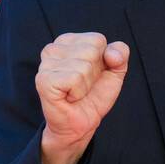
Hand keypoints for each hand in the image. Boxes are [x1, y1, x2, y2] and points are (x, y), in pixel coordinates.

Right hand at [36, 32, 128, 163]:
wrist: (82, 124)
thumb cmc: (93, 96)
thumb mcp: (114, 72)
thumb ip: (120, 54)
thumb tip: (111, 53)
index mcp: (68, 41)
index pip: (98, 40)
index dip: (103, 61)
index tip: (92, 74)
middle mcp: (53, 48)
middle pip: (92, 51)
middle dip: (94, 73)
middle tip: (83, 86)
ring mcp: (46, 64)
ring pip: (84, 65)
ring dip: (86, 85)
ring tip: (76, 93)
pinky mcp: (44, 80)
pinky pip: (74, 79)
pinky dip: (78, 92)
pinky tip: (69, 97)